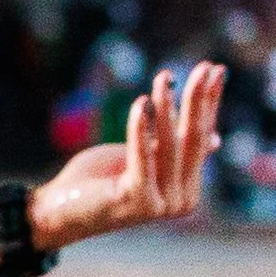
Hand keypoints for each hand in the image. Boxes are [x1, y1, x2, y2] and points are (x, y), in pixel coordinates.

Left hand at [28, 61, 224, 250]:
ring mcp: (162, 205)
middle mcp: (182, 201)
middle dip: (198, 100)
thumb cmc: (100, 180)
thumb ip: (174, 147)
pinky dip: (140, 130)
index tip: (216, 69)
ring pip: (168, 145)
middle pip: (192, 140)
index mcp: (187, 190)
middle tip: (205, 66)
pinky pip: (142, 157)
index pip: (201, 138)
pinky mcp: (139, 201)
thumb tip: (215, 139)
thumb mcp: (144, 157)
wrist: (59, 210)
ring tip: (164, 77)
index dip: (209, 102)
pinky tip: (140, 103)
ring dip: (166, 107)